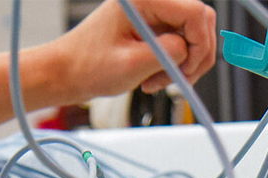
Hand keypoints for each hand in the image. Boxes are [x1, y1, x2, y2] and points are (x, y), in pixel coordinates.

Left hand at [49, 0, 217, 101]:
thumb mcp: (131, 65)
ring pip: (192, 34)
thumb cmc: (89, 66)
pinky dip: (175, 64)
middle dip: (195, 55)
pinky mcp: (153, 27)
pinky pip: (179, 43)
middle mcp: (150, 1)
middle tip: (178, 78)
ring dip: (185, 62)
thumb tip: (190, 50)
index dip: (199, 44)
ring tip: (158, 80)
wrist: (68, 72)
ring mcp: (152, 13)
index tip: (187, 70)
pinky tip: (154, 76)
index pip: (195, 13)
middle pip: (199, 21)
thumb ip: (166, 53)